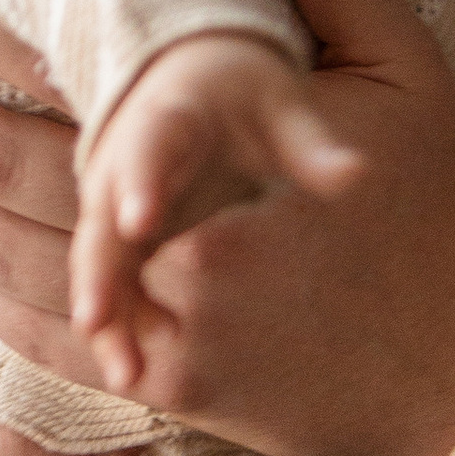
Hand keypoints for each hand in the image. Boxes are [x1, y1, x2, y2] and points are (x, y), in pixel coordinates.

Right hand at [73, 33, 363, 395]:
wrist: (197, 78)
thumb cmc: (246, 96)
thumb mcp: (280, 105)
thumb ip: (311, 144)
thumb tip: (357, 174)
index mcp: (170, 119)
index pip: (151, 148)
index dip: (142, 182)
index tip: (140, 221)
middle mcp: (125, 164)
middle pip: (103, 221)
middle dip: (100, 274)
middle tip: (96, 322)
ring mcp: (115, 205)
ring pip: (99, 264)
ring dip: (104, 318)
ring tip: (124, 377)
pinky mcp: (121, 239)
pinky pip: (111, 286)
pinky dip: (117, 327)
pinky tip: (135, 377)